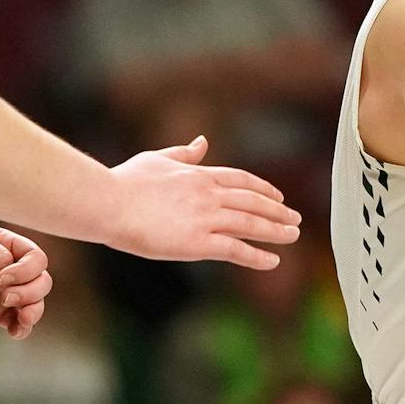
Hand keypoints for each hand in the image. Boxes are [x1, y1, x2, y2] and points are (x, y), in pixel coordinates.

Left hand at [0, 223, 50, 338]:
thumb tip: (12, 280)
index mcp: (8, 246)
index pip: (37, 259)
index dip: (27, 271)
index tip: (2, 277)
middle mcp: (11, 269)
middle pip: (42, 281)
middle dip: (31, 292)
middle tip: (6, 297)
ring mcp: (2, 291)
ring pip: (34, 303)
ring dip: (33, 311)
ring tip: (21, 319)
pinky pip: (15, 322)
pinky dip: (22, 329)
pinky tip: (15, 332)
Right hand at [108, 136, 300, 266]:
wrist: (108, 202)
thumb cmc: (124, 182)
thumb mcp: (157, 160)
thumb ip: (183, 154)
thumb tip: (203, 142)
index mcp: (199, 175)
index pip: (242, 180)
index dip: (264, 189)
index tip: (278, 197)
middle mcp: (209, 194)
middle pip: (254, 201)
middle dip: (278, 210)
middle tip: (295, 218)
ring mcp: (206, 218)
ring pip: (251, 224)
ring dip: (276, 230)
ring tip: (293, 235)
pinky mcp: (198, 243)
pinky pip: (236, 250)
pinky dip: (257, 256)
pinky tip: (273, 261)